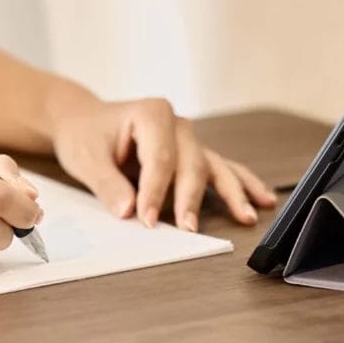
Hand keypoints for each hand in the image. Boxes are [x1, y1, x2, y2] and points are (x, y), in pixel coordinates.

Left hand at [50, 94, 276, 230]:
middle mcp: (176, 123)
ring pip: (212, 166)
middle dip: (188, 198)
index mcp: (151, 114)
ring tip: (246, 215)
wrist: (83, 122)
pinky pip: (220, 168)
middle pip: (190, 164)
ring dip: (231, 192)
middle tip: (187, 228)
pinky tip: (261, 198)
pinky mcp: (191, 153)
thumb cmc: (84, 135)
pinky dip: (240, 183)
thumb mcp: (85, 158)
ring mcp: (187, 138)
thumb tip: (128, 211)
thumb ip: (107, 184)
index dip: (154, 191)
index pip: (159, 158)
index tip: (145, 219)